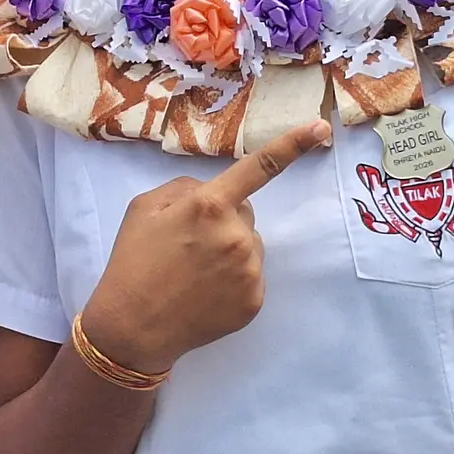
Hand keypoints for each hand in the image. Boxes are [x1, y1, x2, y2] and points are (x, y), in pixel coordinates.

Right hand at [79, 120, 328, 373]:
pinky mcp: (255, 300)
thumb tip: (212, 191)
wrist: (133, 326)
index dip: (292, 144)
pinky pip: (251, 276)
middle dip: (223, 219)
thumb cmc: (133, 261)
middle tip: (187, 243)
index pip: (258, 168)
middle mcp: (238, 235)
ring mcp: (250, 271)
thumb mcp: (143, 208)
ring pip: (249, 245)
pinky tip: (204, 291)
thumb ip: (183, 189)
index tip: (320, 127)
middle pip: (244, 213)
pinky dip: (232, 280)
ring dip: (229, 250)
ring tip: (193, 271)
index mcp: (209, 205)